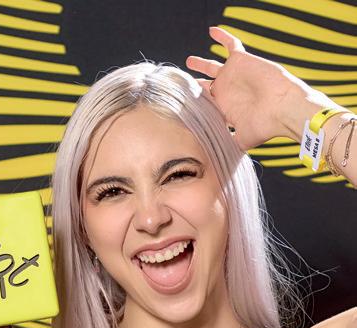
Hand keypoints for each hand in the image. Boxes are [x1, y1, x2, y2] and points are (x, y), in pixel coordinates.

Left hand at [186, 27, 334, 150]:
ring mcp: (233, 76)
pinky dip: (222, 37)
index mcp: (224, 110)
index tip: (179, 106)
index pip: (205, 106)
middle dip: (195, 86)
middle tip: (182, 84)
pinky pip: (231, 44)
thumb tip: (209, 162)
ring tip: (190, 61)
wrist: (283, 108)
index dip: (194, 106)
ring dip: (201, 64)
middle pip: (206, 87)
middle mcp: (227, 92)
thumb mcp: (239, 141)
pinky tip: (212, 31)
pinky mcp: (241, 61)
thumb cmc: (264, 127)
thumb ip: (224, 146)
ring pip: (213, 66)